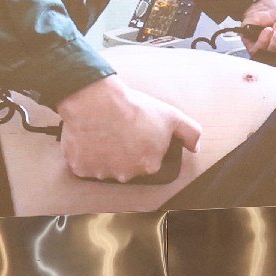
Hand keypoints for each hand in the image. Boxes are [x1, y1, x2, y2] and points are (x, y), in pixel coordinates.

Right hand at [56, 75, 202, 181]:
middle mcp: (125, 175)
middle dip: (125, 151)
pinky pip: (84, 164)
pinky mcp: (80, 168)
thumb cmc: (134, 108)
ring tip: (104, 131)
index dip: (145, 144)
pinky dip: (86, 154)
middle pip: (126, 165)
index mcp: (149, 166)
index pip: (150, 160)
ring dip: (105, 153)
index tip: (138, 131)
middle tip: (121, 130)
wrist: (97, 100)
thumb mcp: (173, 116)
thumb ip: (191, 133)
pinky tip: (90, 137)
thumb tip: (195, 147)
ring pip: (104, 166)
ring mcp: (101, 173)